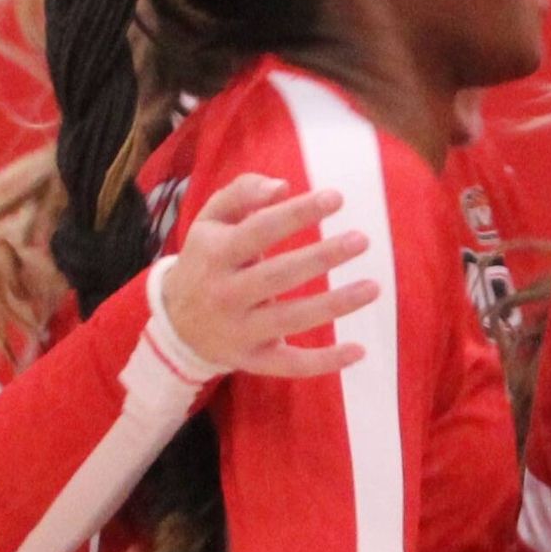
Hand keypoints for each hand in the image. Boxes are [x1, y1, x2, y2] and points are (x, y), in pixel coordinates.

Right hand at [154, 175, 376, 378]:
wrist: (176, 323)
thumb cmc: (207, 261)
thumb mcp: (210, 222)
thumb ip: (241, 194)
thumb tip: (282, 186)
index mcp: (215, 253)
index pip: (259, 230)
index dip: (298, 213)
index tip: (336, 198)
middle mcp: (225, 293)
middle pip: (279, 275)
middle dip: (322, 257)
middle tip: (361, 240)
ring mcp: (239, 330)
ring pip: (291, 319)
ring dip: (335, 304)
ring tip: (373, 287)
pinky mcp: (254, 360)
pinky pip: (292, 364)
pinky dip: (326, 362)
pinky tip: (360, 350)